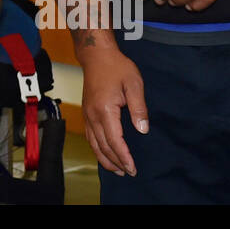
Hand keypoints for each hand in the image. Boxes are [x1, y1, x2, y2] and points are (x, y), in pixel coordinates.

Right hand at [80, 48, 147, 175]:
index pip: (114, 140)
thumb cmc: (116, 67)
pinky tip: (104, 153)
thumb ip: (139, 108)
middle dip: (116, 162)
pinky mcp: (86, 112)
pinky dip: (97, 149)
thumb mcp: (134, 84)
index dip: (124, 157)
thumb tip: (142, 129)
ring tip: (117, 170)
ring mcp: (87, 114)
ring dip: (105, 159)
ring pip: (94, 144)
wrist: (97, 56)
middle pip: (103, 146)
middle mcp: (93, 115)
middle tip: (129, 173)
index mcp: (105, 109)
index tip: (133, 168)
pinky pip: (90, 136)